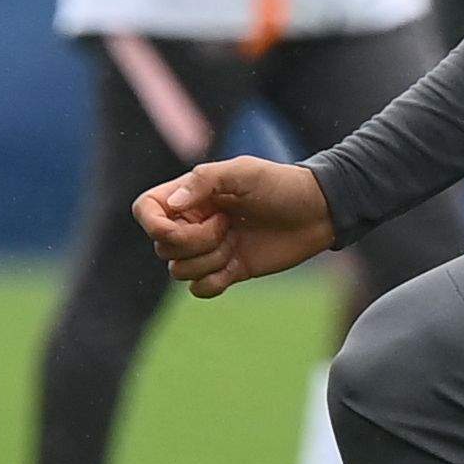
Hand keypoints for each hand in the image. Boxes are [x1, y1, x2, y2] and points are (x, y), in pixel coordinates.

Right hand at [139, 155, 335, 295]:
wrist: (318, 212)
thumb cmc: (281, 185)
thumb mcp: (244, 173)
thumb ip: (205, 181)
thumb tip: (172, 205)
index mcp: (190, 195)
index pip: (145, 211)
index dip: (154, 224)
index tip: (182, 222)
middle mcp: (193, 222)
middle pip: (163, 247)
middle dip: (194, 241)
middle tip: (227, 223)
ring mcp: (209, 248)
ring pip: (179, 271)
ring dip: (208, 261)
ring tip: (235, 241)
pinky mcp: (226, 271)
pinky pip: (199, 290)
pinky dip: (214, 283)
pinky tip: (235, 266)